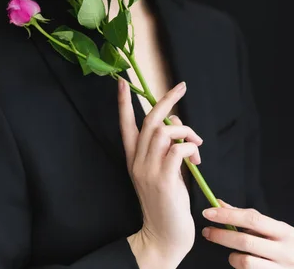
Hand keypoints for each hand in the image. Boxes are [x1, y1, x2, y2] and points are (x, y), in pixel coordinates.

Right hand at [118, 79, 202, 266]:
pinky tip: (196, 159)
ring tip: (196, 144)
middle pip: (150, 121)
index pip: (125, 124)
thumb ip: (167, 148)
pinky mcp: (163, 180)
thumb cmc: (168, 203)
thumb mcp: (164, 171)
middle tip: (181, 87)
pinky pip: (177, 150)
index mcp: (134, 158)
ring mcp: (149, 170)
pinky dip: (189, 148)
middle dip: (166, 100)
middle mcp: (138, 161)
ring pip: (165, 132)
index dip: (124, 103)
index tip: (123, 82)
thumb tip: (178, 126)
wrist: (164, 237)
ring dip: (186, 131)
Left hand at [202, 199, 293, 266]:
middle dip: (222, 235)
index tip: (208, 213)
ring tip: (231, 253)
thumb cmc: (285, 244)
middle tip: (207, 231)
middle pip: (245, 240)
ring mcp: (280, 268)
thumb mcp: (273, 228)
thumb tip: (220, 204)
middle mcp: (283, 250)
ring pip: (246, 262)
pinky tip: (240, 262)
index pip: (252, 219)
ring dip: (232, 256)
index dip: (228, 215)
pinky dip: (240, 267)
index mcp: (282, 231)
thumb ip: (247, 216)